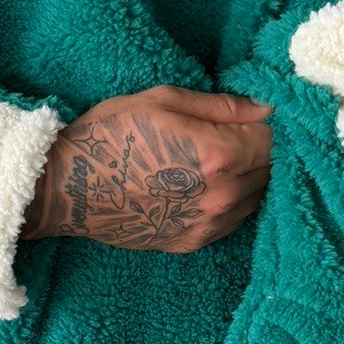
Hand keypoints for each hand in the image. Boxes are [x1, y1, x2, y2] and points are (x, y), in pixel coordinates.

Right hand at [22, 86, 271, 251]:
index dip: (268, 125)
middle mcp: (222, 194)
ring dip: (250, 177)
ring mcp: (210, 223)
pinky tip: (208, 185)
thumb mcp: (163, 101)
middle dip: (263, 150)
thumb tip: (265, 108)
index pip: (273, 139)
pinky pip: (234, 220)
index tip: (255, 116)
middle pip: (271, 171)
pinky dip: (232, 201)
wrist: (69, 189)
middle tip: (240, 135)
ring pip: (257, 197)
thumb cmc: (111, 135)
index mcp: (218, 154)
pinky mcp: (195, 242)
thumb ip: (221, 106)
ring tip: (223, 160)